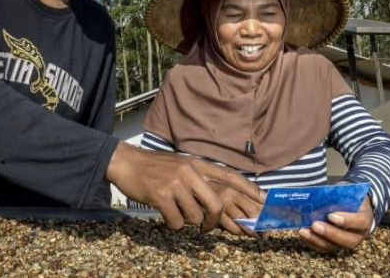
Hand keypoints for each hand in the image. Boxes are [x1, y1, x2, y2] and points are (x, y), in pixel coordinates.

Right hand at [105, 142, 263, 231]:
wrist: (126, 163)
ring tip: (175, 211)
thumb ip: (197, 178)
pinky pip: (177, 222)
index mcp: (196, 164)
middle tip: (207, 227)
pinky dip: (172, 223)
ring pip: (195, 216)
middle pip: (216, 203)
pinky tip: (164, 213)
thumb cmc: (154, 168)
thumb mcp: (180, 165)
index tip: (263, 198)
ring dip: (187, 221)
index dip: (248, 188)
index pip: (228, 175)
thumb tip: (213, 201)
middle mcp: (189, 172)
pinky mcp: (162, 195)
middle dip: (214, 221)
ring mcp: (176, 183)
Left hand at [298, 196, 372, 252]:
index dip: (346, 221)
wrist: (351, 206)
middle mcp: (359, 235)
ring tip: (303, 231)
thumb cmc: (348, 197)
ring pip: (334, 247)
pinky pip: (325, 248)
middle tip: (314, 225)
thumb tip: (319, 194)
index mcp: (365, 218)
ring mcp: (347, 242)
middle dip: (329, 233)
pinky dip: (312, 243)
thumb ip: (339, 195)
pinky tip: (303, 235)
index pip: (359, 222)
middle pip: (347, 240)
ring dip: (317, 240)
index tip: (330, 215)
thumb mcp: (348, 193)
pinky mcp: (336, 245)